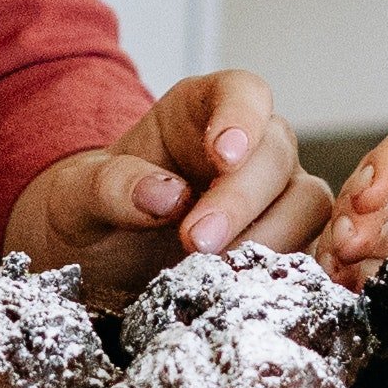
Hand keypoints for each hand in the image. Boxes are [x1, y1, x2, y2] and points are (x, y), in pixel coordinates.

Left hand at [0, 70, 329, 297]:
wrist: (97, 265)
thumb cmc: (92, 214)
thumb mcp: (76, 196)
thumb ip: (110, 186)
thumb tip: (165, 197)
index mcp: (200, 113)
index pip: (242, 93)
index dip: (242, 117)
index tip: (224, 154)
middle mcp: (249, 149)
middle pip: (275, 153)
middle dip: (241, 198)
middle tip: (197, 240)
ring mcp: (274, 199)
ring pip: (306, 203)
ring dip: (270, 239)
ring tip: (216, 275)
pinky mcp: (285, 247)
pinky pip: (311, 253)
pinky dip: (294, 272)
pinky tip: (256, 294)